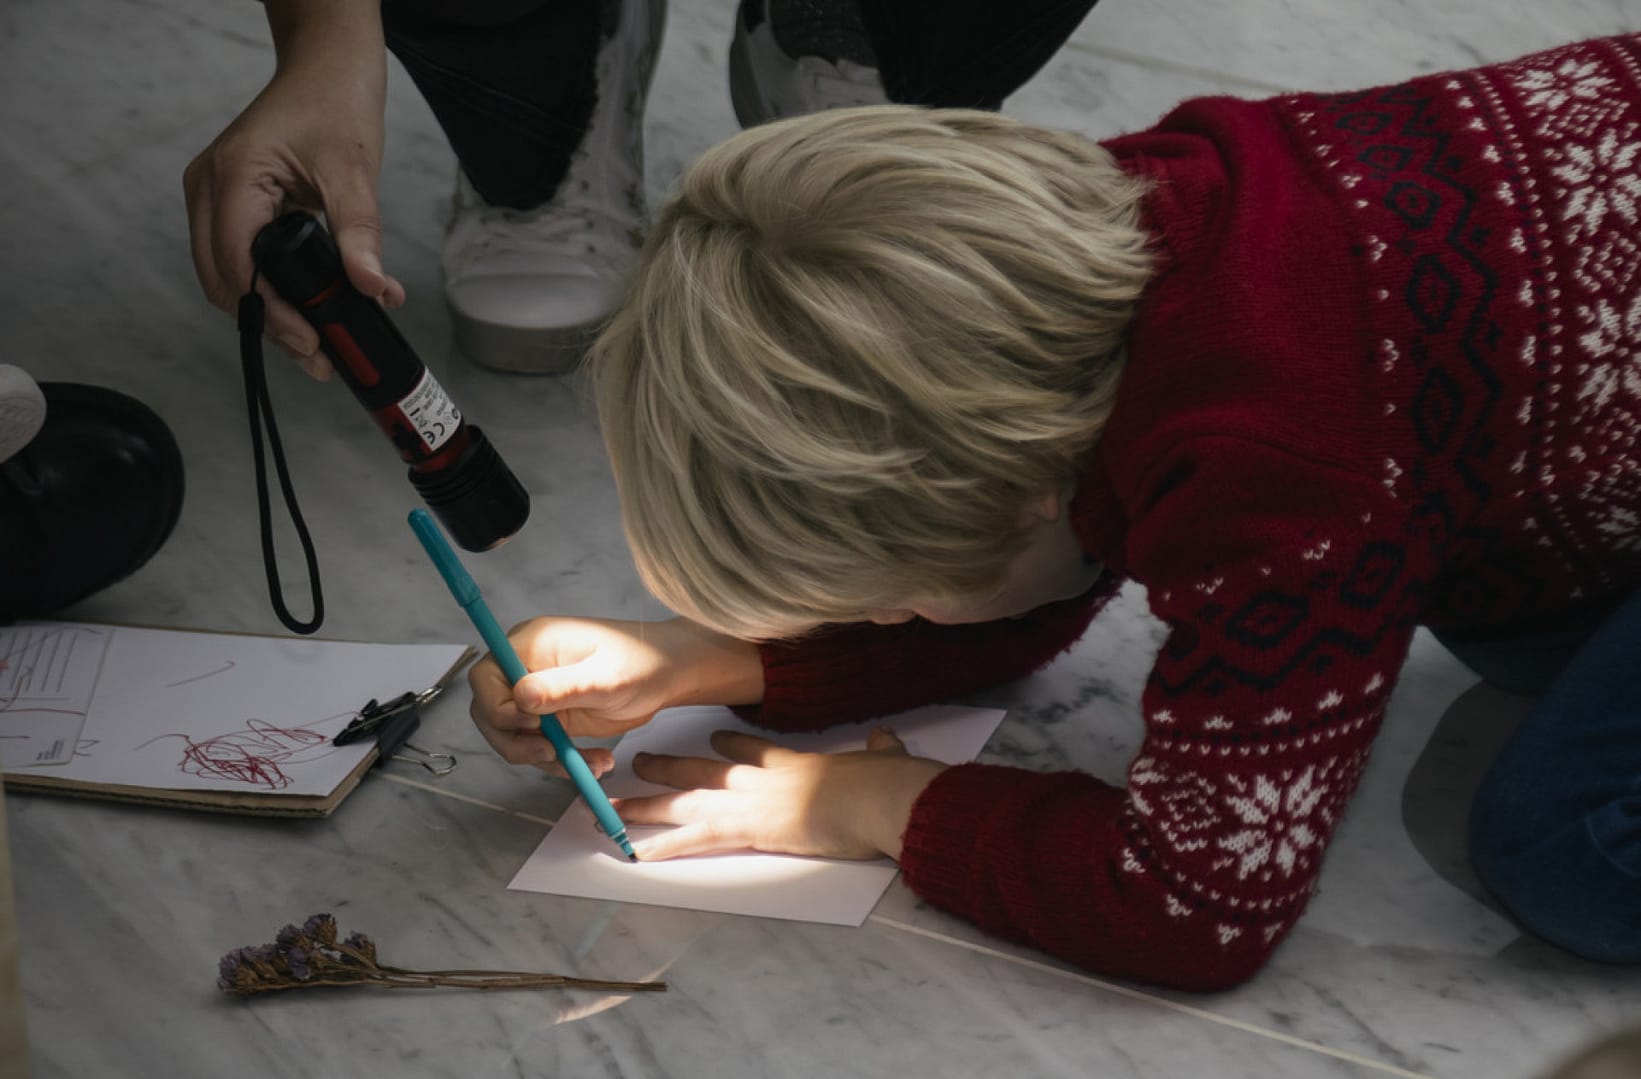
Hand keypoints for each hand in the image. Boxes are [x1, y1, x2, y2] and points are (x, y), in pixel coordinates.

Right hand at [182, 3, 403, 378]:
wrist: (326, 68)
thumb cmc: (334, 104)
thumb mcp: (354, 171)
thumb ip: (361, 234)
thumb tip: (372, 289)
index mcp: (233, 176)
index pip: (237, 263)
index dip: (271, 311)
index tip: (311, 342)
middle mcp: (210, 188)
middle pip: (223, 278)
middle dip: (268, 322)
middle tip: (318, 355)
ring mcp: (215, 197)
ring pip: (227, 275)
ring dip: (267, 312)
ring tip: (316, 343)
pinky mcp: (231, 204)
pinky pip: (239, 258)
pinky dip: (269, 288)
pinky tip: (305, 310)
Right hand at [467, 617, 762, 776]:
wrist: (669, 674)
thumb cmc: (643, 662)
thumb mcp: (605, 677)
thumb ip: (562, 687)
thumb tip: (519, 697)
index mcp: (531, 644)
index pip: (484, 677)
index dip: (496, 706)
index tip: (532, 723)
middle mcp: (527, 668)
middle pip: (489, 713)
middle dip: (515, 742)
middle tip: (551, 755)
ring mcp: (538, 694)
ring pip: (512, 737)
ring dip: (544, 759)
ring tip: (591, 763)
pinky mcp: (552, 718)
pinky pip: (539, 748)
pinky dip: (561, 763)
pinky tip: (596, 763)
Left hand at [615, 728, 949, 861]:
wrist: (879, 796)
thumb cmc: (887, 782)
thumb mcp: (886, 759)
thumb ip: (882, 749)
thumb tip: (888, 741)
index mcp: (795, 761)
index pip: (751, 748)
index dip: (730, 742)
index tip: (714, 736)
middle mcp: (762, 777)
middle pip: (703, 769)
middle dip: (669, 767)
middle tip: (639, 762)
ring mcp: (750, 801)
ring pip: (685, 801)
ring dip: (646, 805)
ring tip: (611, 809)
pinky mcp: (749, 828)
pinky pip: (693, 839)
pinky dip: (662, 845)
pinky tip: (635, 851)